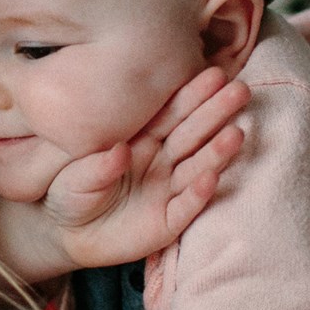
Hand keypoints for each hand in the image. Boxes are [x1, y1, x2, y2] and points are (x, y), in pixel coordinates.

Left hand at [44, 68, 248, 265]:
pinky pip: (186, 206)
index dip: (192, 95)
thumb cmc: (72, 194)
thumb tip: (119, 152)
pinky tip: (212, 177)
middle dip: (216, 113)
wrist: (69, 235)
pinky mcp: (168, 222)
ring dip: (217, 152)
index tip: (214, 74)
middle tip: (240, 91)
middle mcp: (162, 162)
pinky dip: (198, 193)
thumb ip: (97, 166)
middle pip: (192, 134)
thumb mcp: (74, 178)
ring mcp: (168, 191)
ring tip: (236, 134)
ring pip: (197, 167)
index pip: (171, 114)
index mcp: (142, 140)